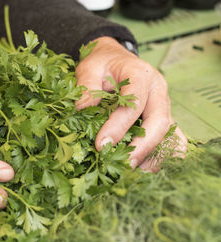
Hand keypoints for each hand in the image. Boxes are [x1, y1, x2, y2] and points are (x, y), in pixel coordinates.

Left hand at [75, 36, 186, 171]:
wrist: (115, 59)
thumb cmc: (102, 64)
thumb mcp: (89, 67)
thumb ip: (86, 85)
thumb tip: (81, 108)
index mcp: (141, 75)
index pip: (134, 104)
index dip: (119, 126)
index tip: (101, 145)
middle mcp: (158, 91)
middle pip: (160, 122)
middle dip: (143, 146)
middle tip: (124, 165)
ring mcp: (163, 105)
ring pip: (169, 133)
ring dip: (155, 154)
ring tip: (136, 171)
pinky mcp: (162, 117)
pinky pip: (171, 138)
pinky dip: (162, 153)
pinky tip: (145, 167)